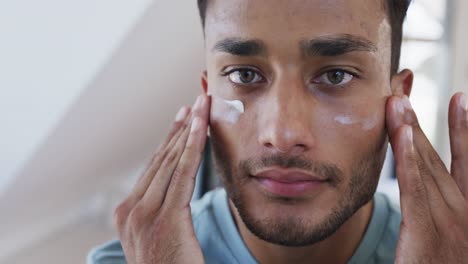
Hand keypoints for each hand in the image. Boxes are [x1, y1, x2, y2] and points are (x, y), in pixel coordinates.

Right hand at [113, 94, 209, 263]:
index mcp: (127, 214)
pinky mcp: (165, 217)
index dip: (168, 141)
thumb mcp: (161, 238)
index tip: (180, 120)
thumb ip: (164, 213)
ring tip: (200, 107)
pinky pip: (182, 174)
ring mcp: (144, 214)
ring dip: (187, 130)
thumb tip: (176, 191)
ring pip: (170, 161)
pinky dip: (192, 147)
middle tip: (193, 104)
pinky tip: (200, 127)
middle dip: (179, 129)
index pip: (152, 169)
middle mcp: (130, 210)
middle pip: (159, 160)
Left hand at [387, 92, 467, 262]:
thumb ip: (441, 215)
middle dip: (428, 121)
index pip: (464, 164)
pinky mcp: (428, 233)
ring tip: (401, 99)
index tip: (460, 101)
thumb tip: (432, 190)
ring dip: (411, 129)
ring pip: (425, 165)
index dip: (461, 131)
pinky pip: (414, 187)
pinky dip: (407, 157)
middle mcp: (465, 212)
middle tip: (414, 88)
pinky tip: (398, 132)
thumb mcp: (449, 240)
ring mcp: (451, 222)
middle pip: (442, 157)